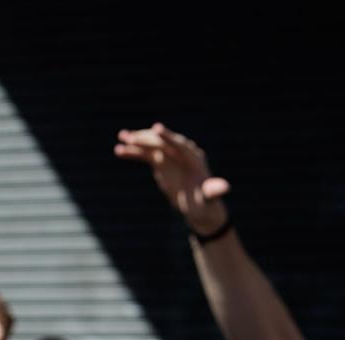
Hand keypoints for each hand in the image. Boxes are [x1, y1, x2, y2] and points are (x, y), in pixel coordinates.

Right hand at [113, 123, 230, 234]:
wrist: (199, 207)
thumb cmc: (205, 203)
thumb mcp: (209, 198)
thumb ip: (213, 191)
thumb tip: (225, 187)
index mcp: (193, 157)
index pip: (179, 143)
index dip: (167, 136)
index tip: (156, 128)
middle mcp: (180, 152)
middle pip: (161, 142)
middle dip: (146, 139)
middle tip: (129, 137)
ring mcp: (170, 156)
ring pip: (151, 145)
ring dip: (136, 142)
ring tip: (121, 138)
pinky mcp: (161, 161)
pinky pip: (145, 154)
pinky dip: (133, 152)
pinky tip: (119, 150)